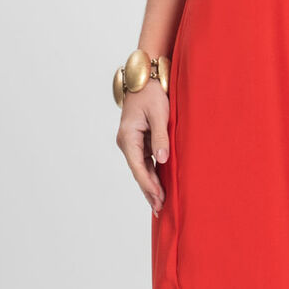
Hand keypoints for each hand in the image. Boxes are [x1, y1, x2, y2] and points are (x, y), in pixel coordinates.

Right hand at [115, 82, 170, 216]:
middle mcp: (126, 142)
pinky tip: (158, 185)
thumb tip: (162, 160)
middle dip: (149, 190)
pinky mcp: (139, 140)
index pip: (138, 167)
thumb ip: (161, 137)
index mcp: (128, 137)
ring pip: (141, 168)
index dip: (148, 185)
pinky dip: (152, 173)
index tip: (158, 198)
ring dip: (150, 184)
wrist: (145, 79)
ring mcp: (132, 142)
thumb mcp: (159, 114)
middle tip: (160, 209)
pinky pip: (145, 161)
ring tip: (159, 203)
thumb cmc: (152, 94)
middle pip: (138, 171)